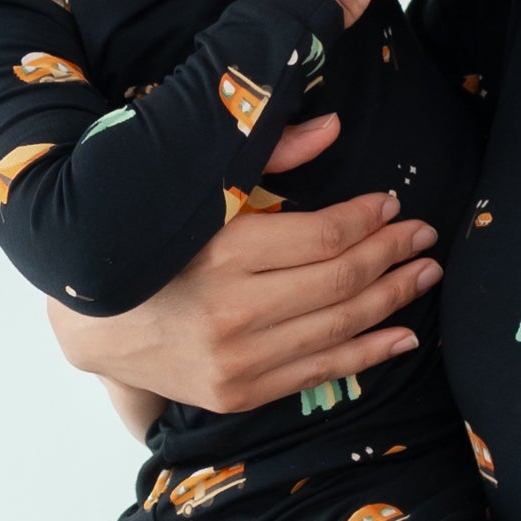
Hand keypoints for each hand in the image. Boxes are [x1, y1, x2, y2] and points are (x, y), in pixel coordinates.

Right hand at [45, 144, 439, 414]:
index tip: (394, 204)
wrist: (95, 324)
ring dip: (393, 299)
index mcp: (223, 252)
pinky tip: (404, 336)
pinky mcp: (238, 394)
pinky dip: (369, 353)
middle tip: (425, 236)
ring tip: (425, 275)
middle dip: (393, 255)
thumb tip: (334, 126)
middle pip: (341, 281)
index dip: (369, 219)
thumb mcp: (201, 193)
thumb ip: (269, 156)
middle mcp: (233, 311)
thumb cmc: (154, 246)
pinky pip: (321, 371)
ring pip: (340, 326)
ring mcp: (237, 360)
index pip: (325, 236)